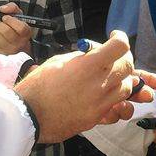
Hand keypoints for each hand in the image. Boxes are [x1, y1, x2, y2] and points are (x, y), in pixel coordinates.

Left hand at [0, 3, 32, 55]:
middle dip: (0, 25)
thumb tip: (2, 8)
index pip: (21, 28)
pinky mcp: (0, 54)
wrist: (17, 47)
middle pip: (7, 32)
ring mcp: (10, 51)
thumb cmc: (16, 30)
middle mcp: (20, 44)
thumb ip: (12, 8)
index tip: (5, 18)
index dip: (11, 21)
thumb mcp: (18, 17)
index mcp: (26, 33)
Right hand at [14, 31, 155, 142]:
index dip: (119, 38)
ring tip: (110, 78)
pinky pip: (116, 108)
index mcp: (87, 66)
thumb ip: (81, 58)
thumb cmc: (37, 85)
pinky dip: (116, 101)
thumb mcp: (58, 61)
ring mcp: (99, 103)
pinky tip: (106, 97)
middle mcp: (98, 84)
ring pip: (127, 88)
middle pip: (127, 66)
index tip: (115, 37)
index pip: (119, 47)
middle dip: (124, 58)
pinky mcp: (96, 118)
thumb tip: (95, 54)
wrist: (28, 116)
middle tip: (116, 57)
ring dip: (122, 80)